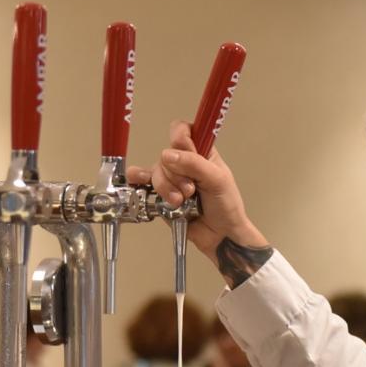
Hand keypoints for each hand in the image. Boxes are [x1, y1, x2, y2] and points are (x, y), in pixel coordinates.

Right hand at [129, 121, 267, 266]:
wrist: (220, 236)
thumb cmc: (226, 206)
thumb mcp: (218, 180)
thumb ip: (194, 164)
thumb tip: (168, 155)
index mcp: (202, 153)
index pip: (184, 131)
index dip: (180, 138)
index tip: (185, 151)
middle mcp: (184, 163)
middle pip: (166, 155)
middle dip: (176, 175)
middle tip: (191, 190)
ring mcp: (171, 179)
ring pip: (155, 171)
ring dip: (166, 188)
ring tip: (179, 201)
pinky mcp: (159, 195)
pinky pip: (141, 183)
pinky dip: (139, 182)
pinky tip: (139, 183)